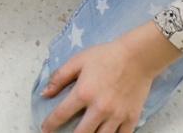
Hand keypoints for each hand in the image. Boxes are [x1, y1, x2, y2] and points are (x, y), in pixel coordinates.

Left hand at [40, 22, 181, 132]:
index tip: (45, 129)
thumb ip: (59, 77)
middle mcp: (99, 109)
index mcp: (83, 93)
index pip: (61, 114)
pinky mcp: (131, 118)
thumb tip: (45, 93)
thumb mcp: (78, 60)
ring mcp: (116, 116)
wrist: (137, 56)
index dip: (50, 124)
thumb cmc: (106, 56)